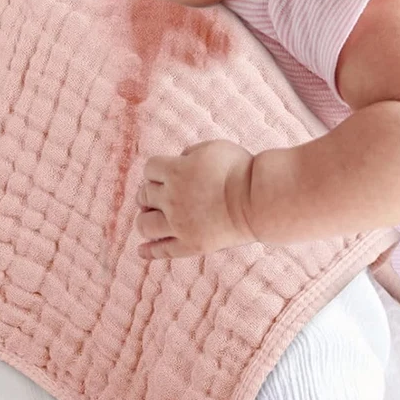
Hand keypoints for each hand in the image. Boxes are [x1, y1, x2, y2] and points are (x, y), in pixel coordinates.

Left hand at [135, 140, 256, 258]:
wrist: (258, 200)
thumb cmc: (240, 169)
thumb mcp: (212, 148)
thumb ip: (189, 153)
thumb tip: (178, 161)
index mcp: (176, 172)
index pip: (149, 169)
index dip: (157, 170)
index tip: (167, 172)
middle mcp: (172, 198)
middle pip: (144, 195)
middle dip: (150, 192)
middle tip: (160, 194)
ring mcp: (179, 224)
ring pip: (144, 224)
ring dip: (144, 218)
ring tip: (153, 217)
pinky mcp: (190, 245)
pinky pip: (162, 251)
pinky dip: (148, 251)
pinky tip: (141, 251)